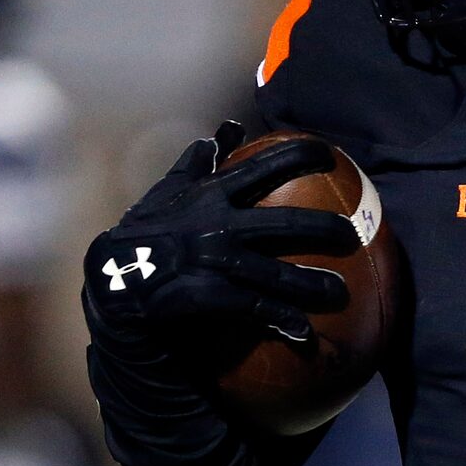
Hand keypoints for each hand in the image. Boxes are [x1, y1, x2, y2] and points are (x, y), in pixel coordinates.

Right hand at [83, 122, 356, 351]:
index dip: (300, 156)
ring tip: (341, 294)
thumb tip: (222, 132)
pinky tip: (302, 332)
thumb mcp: (167, 194)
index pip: (264, 166)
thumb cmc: (145, 235)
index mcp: (212, 195)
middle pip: (285, 223)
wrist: (114, 281)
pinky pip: (254, 308)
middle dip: (325, 229)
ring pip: (275, 274)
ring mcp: (214, 261)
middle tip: (352, 235)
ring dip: (312, 286)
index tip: (330, 155)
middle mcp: (218, 225)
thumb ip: (197, 165)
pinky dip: (280, 320)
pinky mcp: (207, 295)